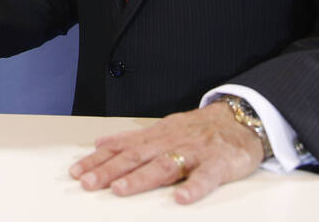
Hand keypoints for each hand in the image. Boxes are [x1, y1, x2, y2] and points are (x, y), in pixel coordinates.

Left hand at [68, 103, 263, 203]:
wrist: (242, 119)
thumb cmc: (200, 129)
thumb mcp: (163, 129)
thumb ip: (133, 138)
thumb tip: (101, 143)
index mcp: (157, 136)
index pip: (122, 148)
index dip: (98, 160)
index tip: (76, 171)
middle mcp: (172, 142)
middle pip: (137, 156)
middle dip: (110, 170)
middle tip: (88, 182)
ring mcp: (195, 152)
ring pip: (165, 165)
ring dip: (141, 178)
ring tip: (121, 189)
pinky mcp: (219, 164)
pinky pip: (206, 177)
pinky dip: (194, 187)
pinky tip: (181, 198)